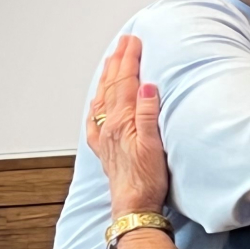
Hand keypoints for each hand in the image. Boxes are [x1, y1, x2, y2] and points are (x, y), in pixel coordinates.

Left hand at [87, 35, 168, 216]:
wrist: (134, 206)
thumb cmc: (147, 181)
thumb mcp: (154, 145)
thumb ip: (148, 114)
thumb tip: (146, 86)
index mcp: (122, 122)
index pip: (125, 83)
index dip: (129, 60)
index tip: (134, 42)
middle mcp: (109, 127)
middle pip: (112, 87)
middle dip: (118, 62)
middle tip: (124, 42)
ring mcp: (105, 138)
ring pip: (102, 99)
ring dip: (107, 78)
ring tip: (111, 62)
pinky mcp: (105, 150)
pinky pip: (95, 120)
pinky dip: (97, 104)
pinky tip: (97, 101)